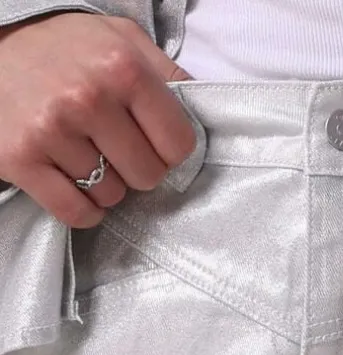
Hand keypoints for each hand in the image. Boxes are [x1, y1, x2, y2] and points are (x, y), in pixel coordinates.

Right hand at [0, 12, 195, 227]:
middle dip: (136, 168)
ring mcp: (51, 130)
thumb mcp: (120, 38)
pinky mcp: (21, 159)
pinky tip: (73, 184)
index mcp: (122, 67)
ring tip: (84, 155)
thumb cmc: (63, 46)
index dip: (168, 149)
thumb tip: (206, 106)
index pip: (179, 144)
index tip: (149, 140)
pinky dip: (82, 209)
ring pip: (111, 197)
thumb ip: (166, 71)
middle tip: (113, 148)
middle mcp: (88, 98)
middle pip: (147, 176)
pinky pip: (75, 213)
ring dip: (103, 185)